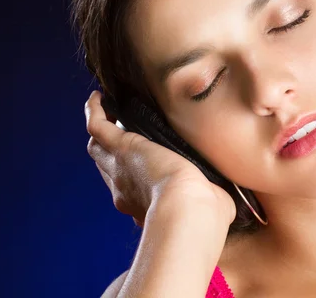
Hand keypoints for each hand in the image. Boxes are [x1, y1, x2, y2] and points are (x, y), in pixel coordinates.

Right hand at [84, 90, 235, 227]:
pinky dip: (94, 111)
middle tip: (117, 130)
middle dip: (109, 151)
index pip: (129, 188)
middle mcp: (124, 189)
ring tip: (105, 111)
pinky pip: (97, 126)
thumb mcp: (208, 207)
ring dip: (99, 130)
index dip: (130, 174)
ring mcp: (119, 167)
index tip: (140, 163)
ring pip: (97, 148)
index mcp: (143, 205)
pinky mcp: (122, 147)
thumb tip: (221, 195)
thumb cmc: (203, 218)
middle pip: (106, 167)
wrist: (189, 211)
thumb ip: (213, 199)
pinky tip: (98, 97)